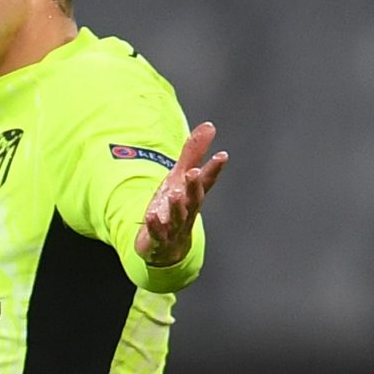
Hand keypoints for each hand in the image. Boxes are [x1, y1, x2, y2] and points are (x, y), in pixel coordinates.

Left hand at [134, 121, 227, 266]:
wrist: (167, 247)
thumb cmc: (175, 207)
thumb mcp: (180, 177)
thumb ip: (193, 153)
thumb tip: (209, 126)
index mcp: (193, 195)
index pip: (206, 181)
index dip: (214, 169)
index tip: (222, 155)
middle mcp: (187, 211)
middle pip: (194, 199)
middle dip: (194, 186)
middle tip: (192, 173)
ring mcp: (174, 226)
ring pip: (178, 217)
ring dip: (176, 206)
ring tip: (174, 194)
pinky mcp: (159, 238)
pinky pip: (158, 233)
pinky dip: (155, 225)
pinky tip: (151, 216)